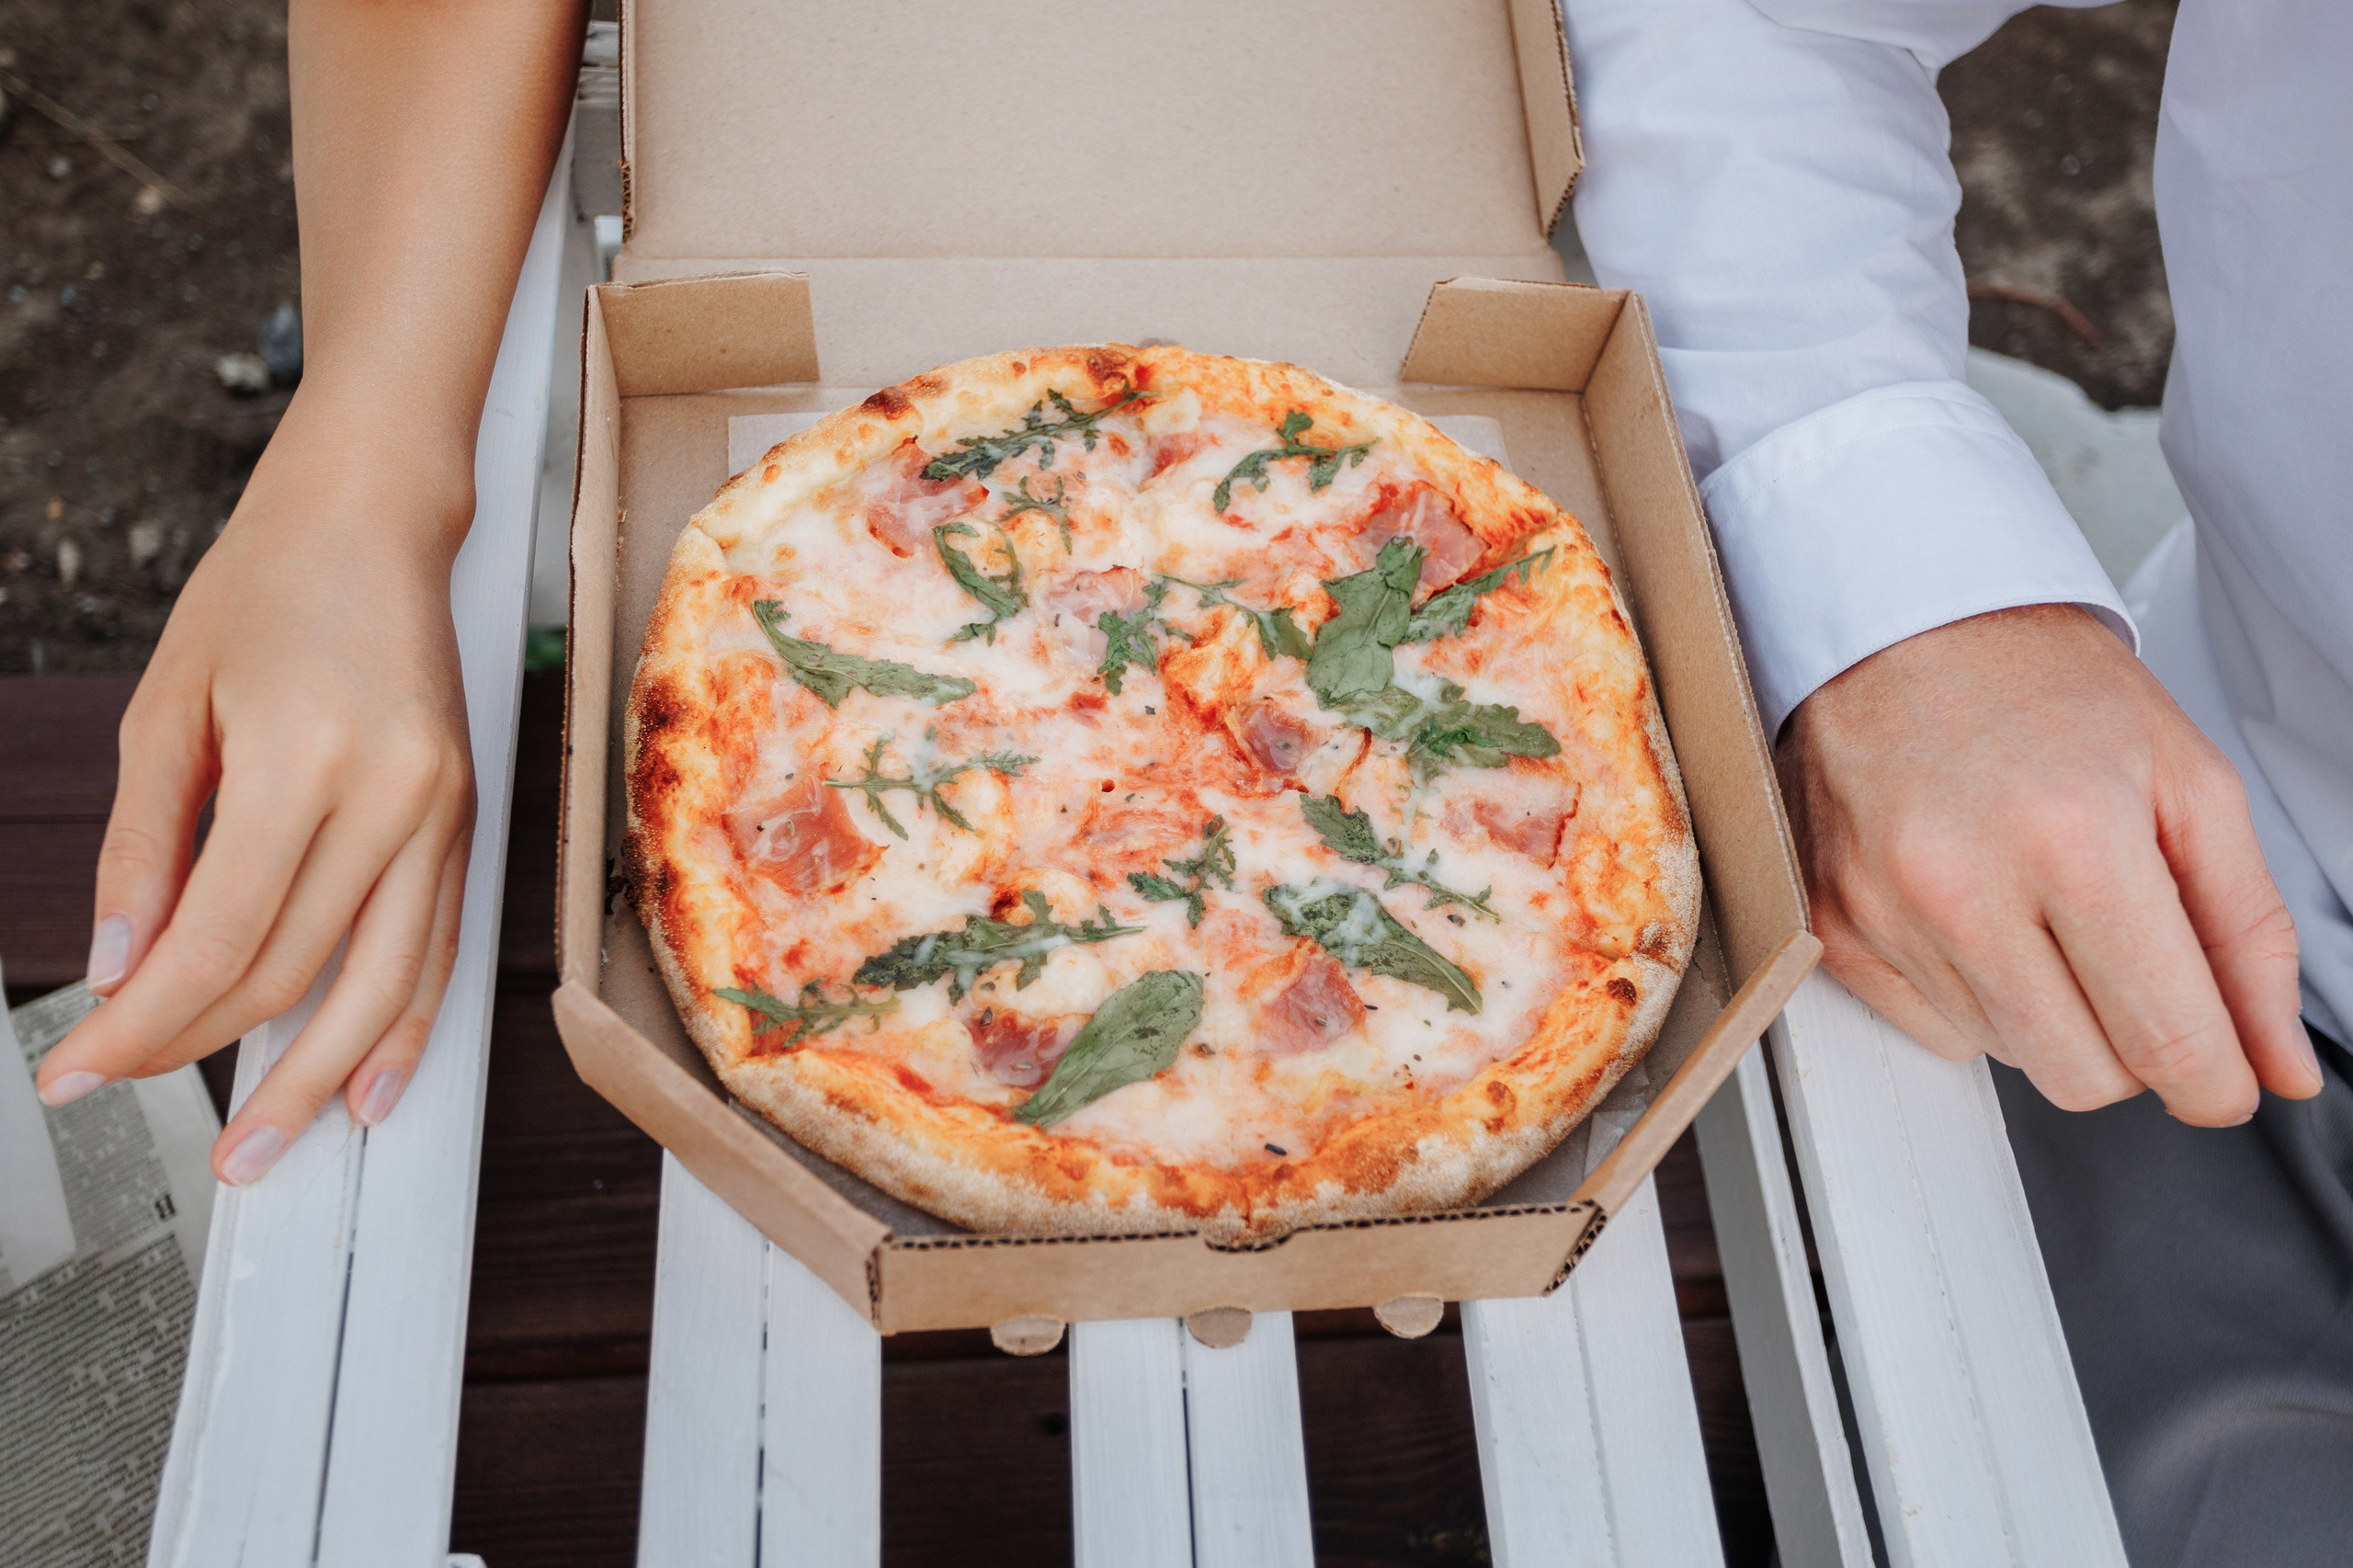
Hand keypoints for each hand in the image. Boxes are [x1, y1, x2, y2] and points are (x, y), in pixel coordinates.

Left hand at [34, 400, 478, 1183]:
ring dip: (314, 1080)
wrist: (375, 522)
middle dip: (200, 1052)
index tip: (74, 1068)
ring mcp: (445, 813)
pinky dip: (405, 1030)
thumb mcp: (166, 709)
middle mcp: (394, 796)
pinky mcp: (468, 822)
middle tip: (128, 1091)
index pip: (217, 938)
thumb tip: (119, 970)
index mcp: (306, 759)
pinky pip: (441, 952)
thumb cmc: (264, 592)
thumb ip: (142, 849)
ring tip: (263, 1149)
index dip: (138, 1024)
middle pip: (293, 974)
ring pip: (383, 987)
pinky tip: (369, 1090)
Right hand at [1780, 603, 2313, 1123]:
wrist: (1898, 621)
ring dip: (2051, 1013)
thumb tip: (2276, 1066)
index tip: (2224, 1075)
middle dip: (2133, 1047)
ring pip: (2009, 1058)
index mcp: (2076, 837)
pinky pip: (1933, 1030)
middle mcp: (1963, 883)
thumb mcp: (2190, 781)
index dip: (2217, 1082)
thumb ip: (2248, 933)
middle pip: (2085, 1077)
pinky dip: (1976, 996)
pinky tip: (1981, 916)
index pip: (2168, 1041)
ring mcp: (1884, 909)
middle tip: (2136, 971)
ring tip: (2045, 913)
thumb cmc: (2041, 683)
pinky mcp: (1832, 923)